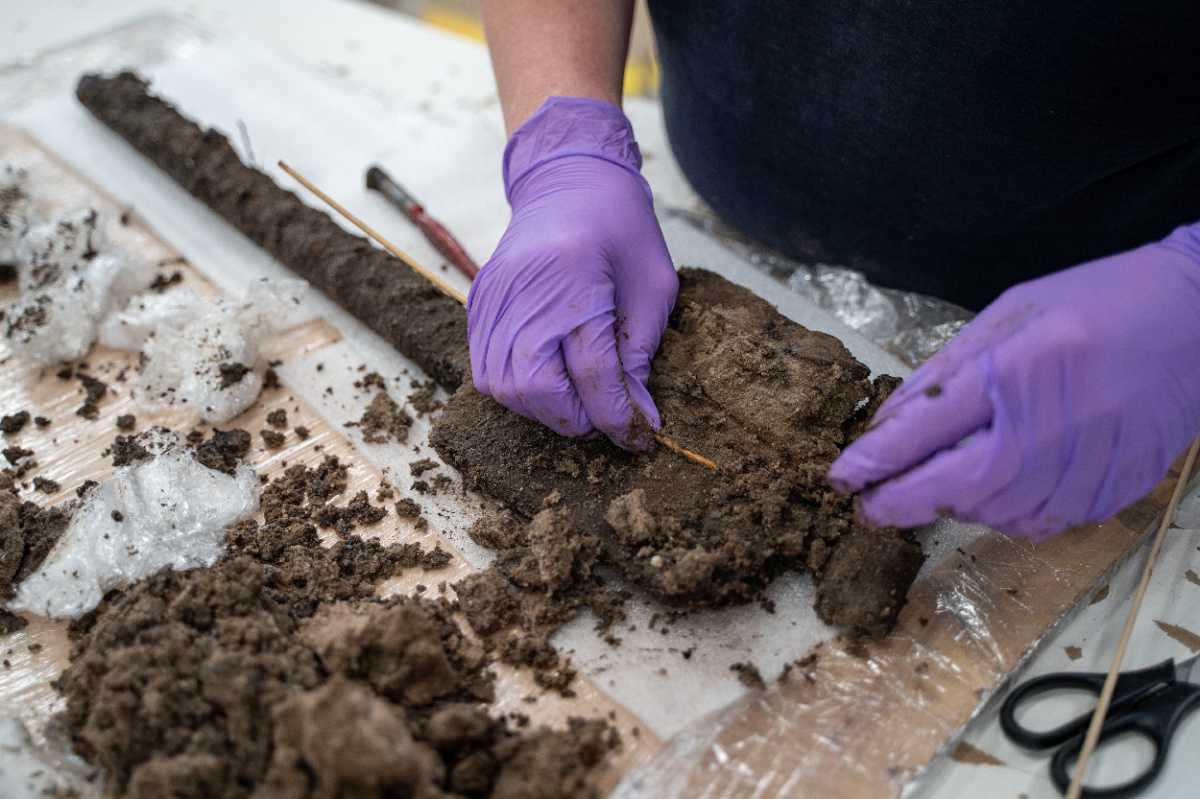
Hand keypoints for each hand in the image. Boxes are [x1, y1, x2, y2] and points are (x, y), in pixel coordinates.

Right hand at [468, 96, 677, 448]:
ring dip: (545, 410)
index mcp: (575, 278)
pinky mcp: (478, 303)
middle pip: (538, 389)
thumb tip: (634, 416)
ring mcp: (492, 297)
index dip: (619, 416)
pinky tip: (549, 381)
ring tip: (579, 402)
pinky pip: (485, 369)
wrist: (568, 178)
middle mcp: (524, 290)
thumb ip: (640, 354)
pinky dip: (517, 389)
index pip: (593, 373)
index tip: (641, 438)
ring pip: (505, 388)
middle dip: (577, 419)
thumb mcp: (652, 288)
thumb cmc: (620, 228)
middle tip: (607, 418)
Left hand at [829, 224, 1199, 539]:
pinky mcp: (1113, 491)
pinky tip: (997, 488)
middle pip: (956, 486)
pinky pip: (1040, 521)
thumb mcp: (1008, 316)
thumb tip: (887, 425)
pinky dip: (1005, 512)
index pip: (927, 428)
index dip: (875, 460)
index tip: (841, 478)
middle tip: (869, 506)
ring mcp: (1089, 464)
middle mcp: (1053, 423)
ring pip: (995, 513)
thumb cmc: (1093, 304)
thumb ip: (945, 372)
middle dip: (901, 502)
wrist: (1196, 318)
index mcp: (1020, 368)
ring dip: (953, 506)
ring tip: (938, 486)